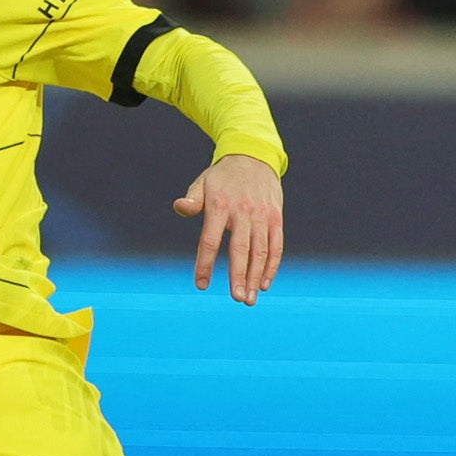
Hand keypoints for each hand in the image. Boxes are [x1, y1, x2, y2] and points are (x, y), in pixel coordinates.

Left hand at [174, 153, 283, 304]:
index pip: (210, 240)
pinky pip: (276, 245)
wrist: (254, 156)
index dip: (206, 264)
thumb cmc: (223, 177)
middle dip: (238, 276)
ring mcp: (262, 215)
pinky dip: (271, 265)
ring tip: (249, 299)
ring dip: (255, 277)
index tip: (201, 285)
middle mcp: (242, 212)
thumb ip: (193, 200)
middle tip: (236, 299)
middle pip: (240, 249)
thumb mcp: (203, 183)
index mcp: (220, 205)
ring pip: (260, 251)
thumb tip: (179, 207)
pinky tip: (264, 283)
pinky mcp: (276, 217)